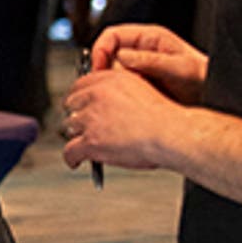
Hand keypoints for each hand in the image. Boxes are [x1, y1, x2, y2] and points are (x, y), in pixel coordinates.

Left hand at [62, 64, 181, 172]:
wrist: (171, 133)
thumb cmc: (164, 117)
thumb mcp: (141, 89)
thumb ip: (119, 91)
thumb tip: (106, 101)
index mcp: (109, 80)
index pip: (79, 86)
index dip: (78, 99)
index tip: (80, 108)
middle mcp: (96, 95)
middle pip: (71, 106)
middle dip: (77, 117)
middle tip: (83, 127)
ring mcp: (91, 119)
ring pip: (70, 128)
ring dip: (77, 136)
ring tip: (86, 145)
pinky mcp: (91, 141)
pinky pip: (70, 151)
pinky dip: (71, 158)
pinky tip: (75, 162)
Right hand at [89, 24, 208, 105]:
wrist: (213, 98)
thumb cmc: (203, 78)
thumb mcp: (179, 68)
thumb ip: (151, 60)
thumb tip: (122, 56)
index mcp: (150, 37)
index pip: (112, 35)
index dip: (100, 50)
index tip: (98, 68)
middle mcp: (142, 50)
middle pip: (108, 54)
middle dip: (104, 70)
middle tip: (106, 86)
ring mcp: (140, 67)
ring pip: (112, 72)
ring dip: (111, 84)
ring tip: (122, 96)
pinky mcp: (139, 83)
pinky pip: (119, 85)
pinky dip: (118, 93)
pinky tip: (127, 101)